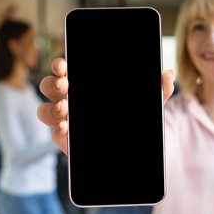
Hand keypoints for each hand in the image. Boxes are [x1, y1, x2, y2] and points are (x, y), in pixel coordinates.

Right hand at [37, 57, 174, 155]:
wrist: (132, 149)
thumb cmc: (134, 118)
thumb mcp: (149, 103)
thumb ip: (159, 89)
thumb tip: (168, 73)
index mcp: (86, 86)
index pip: (67, 71)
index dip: (60, 66)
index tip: (63, 64)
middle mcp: (72, 100)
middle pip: (50, 87)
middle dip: (52, 83)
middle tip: (65, 84)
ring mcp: (67, 121)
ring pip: (45, 110)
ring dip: (50, 107)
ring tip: (64, 108)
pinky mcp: (67, 141)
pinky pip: (54, 135)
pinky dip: (58, 131)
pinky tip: (67, 129)